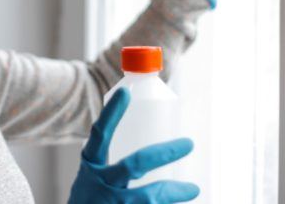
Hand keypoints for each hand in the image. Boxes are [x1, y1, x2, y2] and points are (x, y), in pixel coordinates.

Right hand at [68, 88, 199, 202]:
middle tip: (188, 144)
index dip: (111, 113)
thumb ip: (113, 164)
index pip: (100, 134)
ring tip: (193, 188)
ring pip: (148, 197)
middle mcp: (100, 184)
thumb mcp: (92, 177)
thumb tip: (150, 148)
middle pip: (134, 164)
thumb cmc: (90, 201)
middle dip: (163, 153)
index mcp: (91, 165)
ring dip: (173, 192)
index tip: (125, 92)